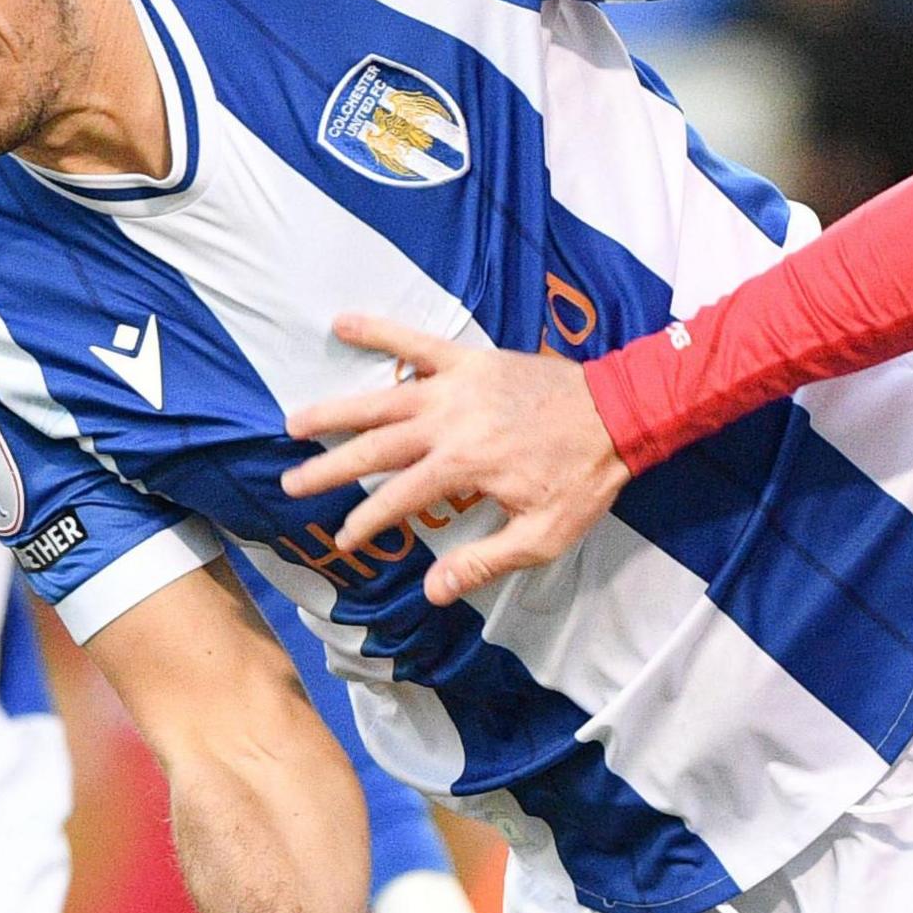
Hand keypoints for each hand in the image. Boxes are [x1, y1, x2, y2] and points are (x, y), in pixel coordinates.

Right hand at [283, 319, 630, 605]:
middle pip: (374, 449)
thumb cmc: (584, 477)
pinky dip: (381, 331)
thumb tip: (431, 591)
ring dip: (335, 411)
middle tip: (291, 484)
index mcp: (462, 467)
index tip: (342, 540)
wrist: (621, 412)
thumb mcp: (542, 535)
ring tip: (294, 422)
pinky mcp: (471, 360)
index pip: (396, 501)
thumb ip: (483, 561)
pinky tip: (342, 322)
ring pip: (381, 400)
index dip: (365, 524)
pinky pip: (417, 343)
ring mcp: (457, 388)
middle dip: (329, 470)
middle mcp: (448, 424)